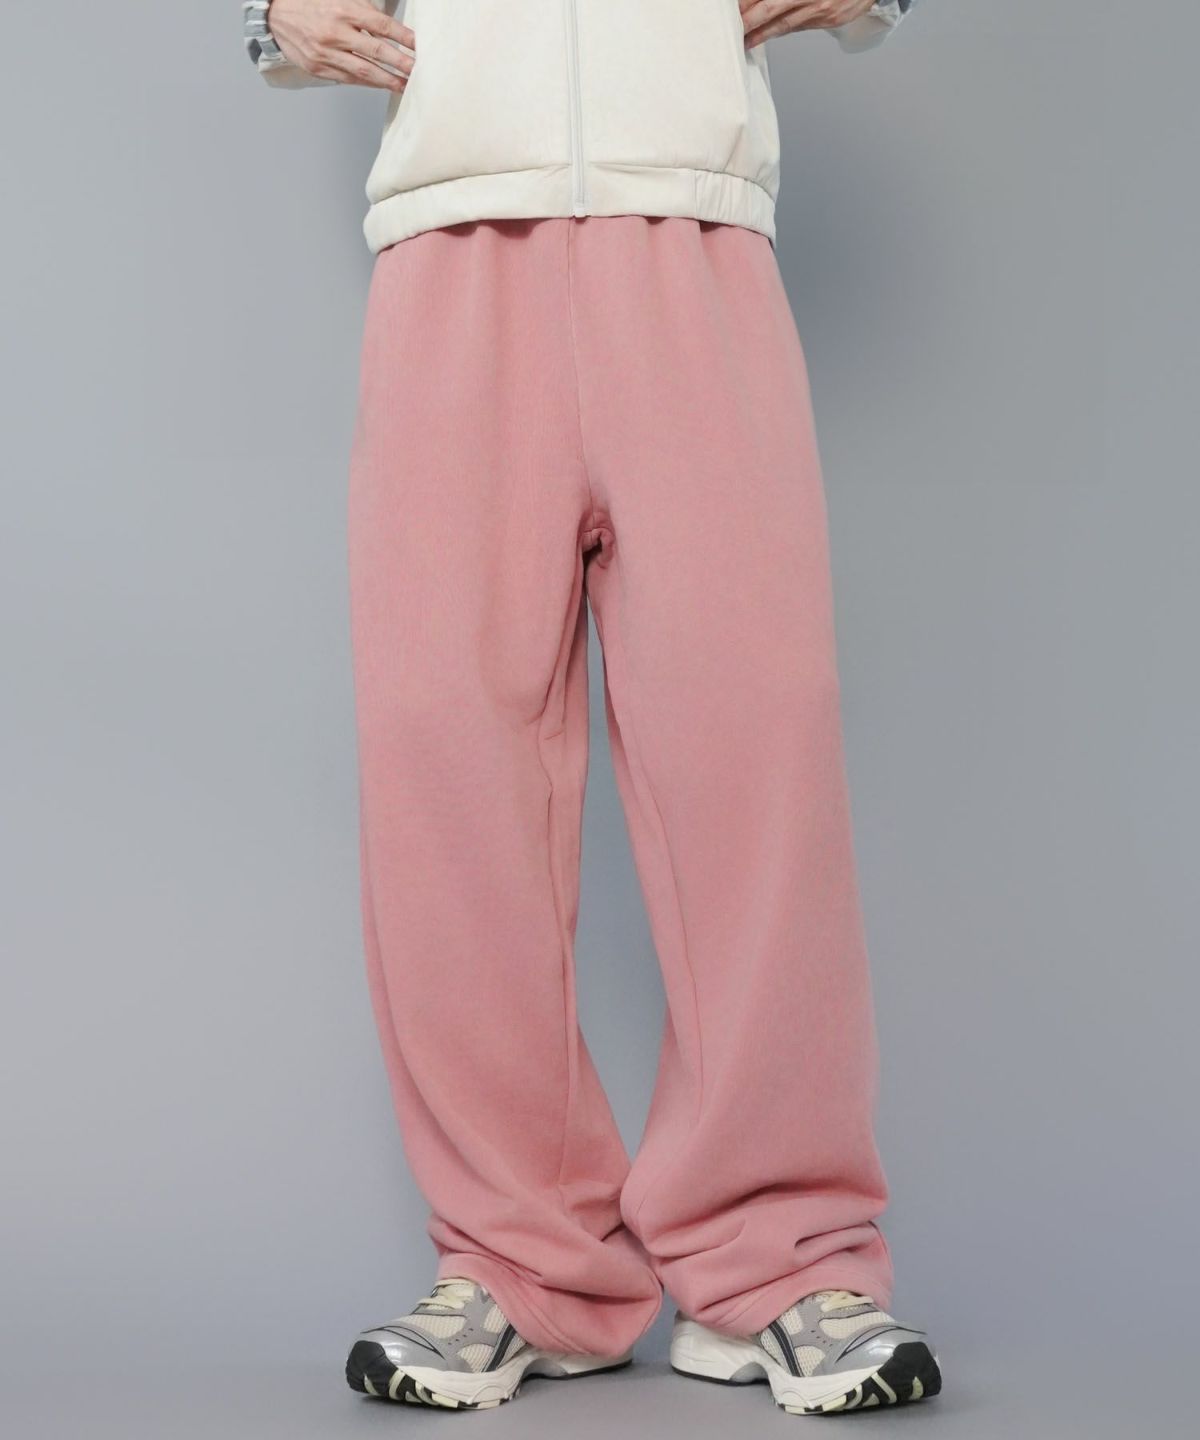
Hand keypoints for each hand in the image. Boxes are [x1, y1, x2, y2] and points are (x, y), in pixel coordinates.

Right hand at [266, 0, 414, 91]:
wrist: (275, 16)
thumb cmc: (311, 4)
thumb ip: (364, 10)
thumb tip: (392, 27)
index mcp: (343, 10)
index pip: (382, 26)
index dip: (404, 38)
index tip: (419, 47)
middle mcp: (336, 33)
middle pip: (377, 52)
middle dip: (401, 64)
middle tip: (418, 72)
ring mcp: (327, 53)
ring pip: (365, 71)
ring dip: (388, 80)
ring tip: (405, 85)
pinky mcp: (319, 68)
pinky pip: (349, 78)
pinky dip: (368, 82)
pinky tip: (382, 85)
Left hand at [738, 0, 877, 49]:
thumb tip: (761, 1)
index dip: (751, 2)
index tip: (736, 8)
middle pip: (773, 7)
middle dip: (750, 18)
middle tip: (734, 25)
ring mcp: (820, 9)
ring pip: (784, 23)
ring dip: (761, 32)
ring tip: (745, 38)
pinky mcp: (828, 20)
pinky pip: (798, 26)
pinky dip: (779, 31)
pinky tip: (766, 35)